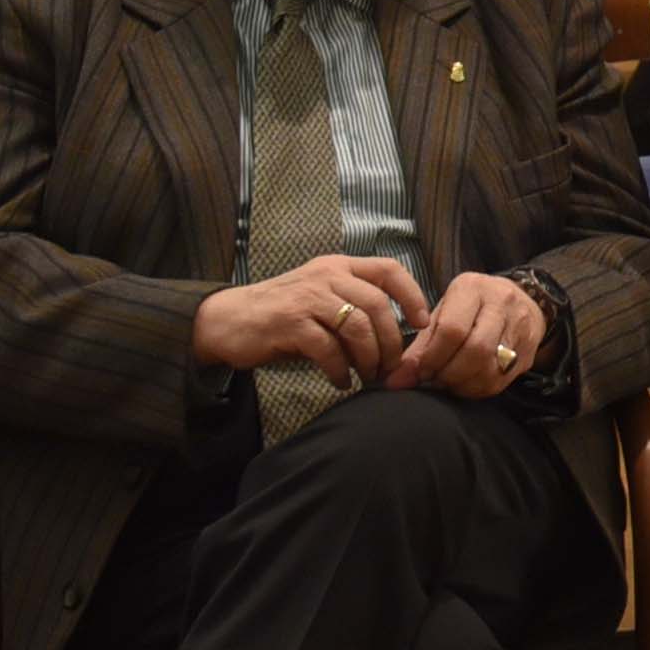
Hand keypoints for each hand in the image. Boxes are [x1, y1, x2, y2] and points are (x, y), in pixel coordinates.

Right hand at [190, 253, 430, 385]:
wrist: (227, 320)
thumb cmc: (281, 314)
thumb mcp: (320, 298)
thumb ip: (353, 307)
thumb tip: (394, 338)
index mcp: (338, 266)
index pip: (389, 269)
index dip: (412, 294)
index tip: (422, 322)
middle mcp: (326, 276)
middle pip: (378, 305)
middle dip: (391, 341)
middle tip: (391, 367)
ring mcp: (308, 298)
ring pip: (358, 327)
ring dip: (369, 358)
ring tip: (368, 377)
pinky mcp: (291, 323)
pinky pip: (330, 350)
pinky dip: (341, 371)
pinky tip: (341, 382)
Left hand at [388, 270, 551, 394]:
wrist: (521, 301)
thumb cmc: (472, 309)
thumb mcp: (443, 315)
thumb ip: (419, 349)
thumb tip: (396, 382)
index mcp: (471, 288)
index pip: (452, 329)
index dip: (433, 357)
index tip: (421, 371)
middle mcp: (500, 302)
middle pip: (475, 349)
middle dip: (449, 373)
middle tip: (436, 379)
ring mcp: (519, 325)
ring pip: (490, 367)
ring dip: (463, 384)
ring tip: (450, 382)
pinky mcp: (528, 349)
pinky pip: (501, 380)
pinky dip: (478, 389)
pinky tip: (468, 384)